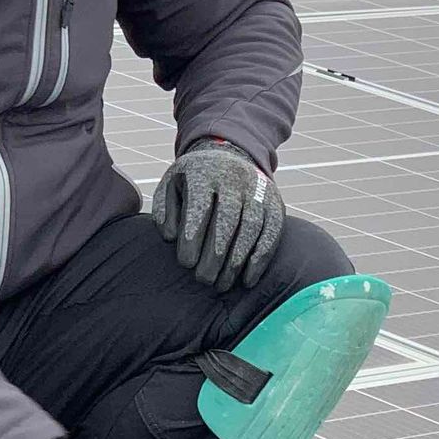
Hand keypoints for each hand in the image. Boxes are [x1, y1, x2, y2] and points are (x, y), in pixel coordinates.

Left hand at [153, 139, 284, 290]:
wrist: (231, 154)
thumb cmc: (195, 180)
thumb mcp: (171, 185)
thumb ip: (164, 210)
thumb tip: (169, 237)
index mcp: (204, 174)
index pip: (200, 207)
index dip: (193, 238)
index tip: (185, 263)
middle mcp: (234, 179)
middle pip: (227, 220)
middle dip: (215, 255)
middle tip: (204, 280)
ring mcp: (257, 190)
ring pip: (251, 228)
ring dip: (237, 261)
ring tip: (222, 285)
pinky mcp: (274, 203)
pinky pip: (271, 233)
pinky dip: (261, 258)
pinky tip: (248, 279)